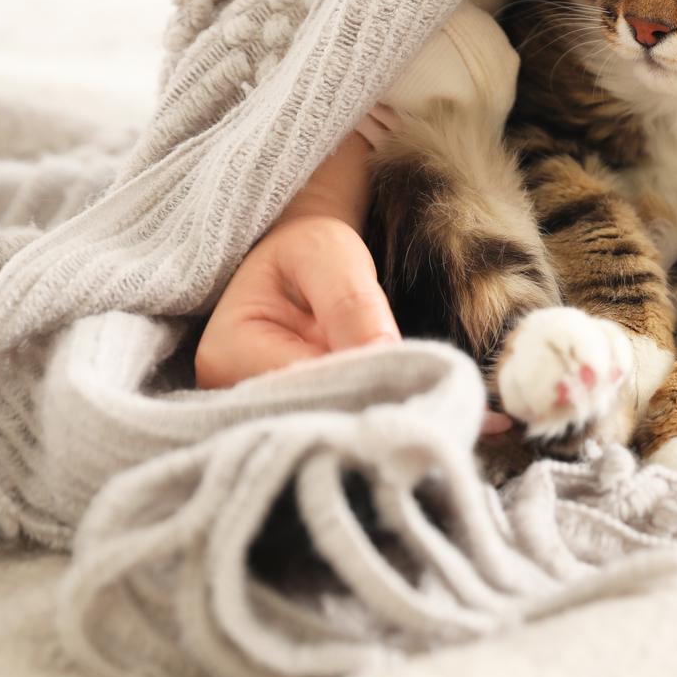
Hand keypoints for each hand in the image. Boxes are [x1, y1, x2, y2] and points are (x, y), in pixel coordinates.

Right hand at [197, 213, 515, 434]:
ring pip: (335, 428)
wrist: (302, 257)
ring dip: (390, 418)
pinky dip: (391, 418)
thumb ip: (352, 303)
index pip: (304, 386)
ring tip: (448, 415)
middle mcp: (236, 398)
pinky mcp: (299, 418)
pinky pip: (348, 425)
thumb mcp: (328, 254)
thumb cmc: (307, 247)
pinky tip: (444, 420)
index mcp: (228, 355)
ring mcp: (264, 415)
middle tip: (447, 411)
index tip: (422, 384)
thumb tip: (384, 355)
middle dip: (381, 411)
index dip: (364, 385)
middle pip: (317, 419)